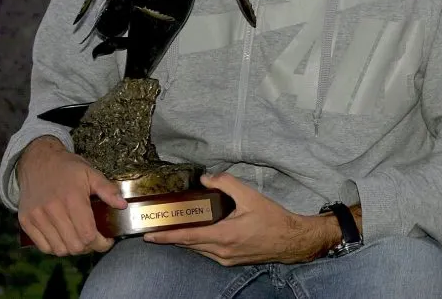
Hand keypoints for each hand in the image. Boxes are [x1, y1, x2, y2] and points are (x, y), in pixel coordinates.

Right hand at [16, 136, 127, 255]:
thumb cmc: (67, 167)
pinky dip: (55, 247)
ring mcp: (37, 217)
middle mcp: (52, 210)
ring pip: (59, 250)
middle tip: (94, 239)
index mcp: (72, 198)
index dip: (101, 243)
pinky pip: (43, 247)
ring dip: (72, 249)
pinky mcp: (26, 221)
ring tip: (79, 238)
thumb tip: (123, 206)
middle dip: (89, 247)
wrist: (38, 160)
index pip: (88, 235)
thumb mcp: (91, 173)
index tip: (107, 240)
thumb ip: (108, 190)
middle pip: (74, 246)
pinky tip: (63, 237)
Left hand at [143, 172, 338, 265]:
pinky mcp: (232, 261)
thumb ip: (226, 183)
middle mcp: (222, 251)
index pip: (188, 237)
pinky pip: (208, 253)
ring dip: (185, 241)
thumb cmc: (273, 219)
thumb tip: (206, 178)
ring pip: (198, 250)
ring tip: (172, 230)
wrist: (291, 241)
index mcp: (224, 236)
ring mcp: (227, 259)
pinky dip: (198, 244)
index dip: (167, 236)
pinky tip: (197, 234)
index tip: (150, 235)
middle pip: (189, 245)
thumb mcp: (250, 195)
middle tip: (156, 228)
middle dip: (171, 237)